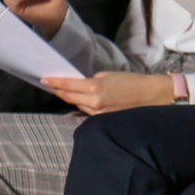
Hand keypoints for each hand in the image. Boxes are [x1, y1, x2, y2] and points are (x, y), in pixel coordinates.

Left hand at [40, 71, 173, 115]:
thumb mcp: (109, 75)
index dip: (54, 82)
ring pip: (77, 104)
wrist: (150, 96)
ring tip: (66, 90)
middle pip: (68, 97)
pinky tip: (83, 99)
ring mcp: (98, 113)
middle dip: (59, 90)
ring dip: (71, 97)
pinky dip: (83, 104)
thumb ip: (91, 80)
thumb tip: (80, 86)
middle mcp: (94, 103)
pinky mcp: (103, 119)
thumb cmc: (132, 82)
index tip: (44, 79)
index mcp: (95, 88)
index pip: (67, 86)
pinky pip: (87, 110)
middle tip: (51, 84)